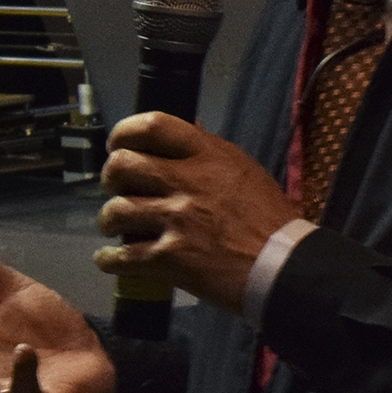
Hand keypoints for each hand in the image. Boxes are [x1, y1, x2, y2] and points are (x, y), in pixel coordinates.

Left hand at [95, 112, 299, 311]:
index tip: (118, 144)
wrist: (283, 267)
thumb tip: (189, 128)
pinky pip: (122, 257)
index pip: (154, 125)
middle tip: (118, 189)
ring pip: (116, 211)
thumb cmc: (270, 218)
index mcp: (208, 155)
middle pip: (123, 166)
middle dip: (111, 178)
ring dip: (109, 221)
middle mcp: (187, 182)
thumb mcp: (244, 170)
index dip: (125, 132)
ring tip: (115, 228)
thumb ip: (211, 151)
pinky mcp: (170, 259)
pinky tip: (109, 260)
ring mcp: (177, 221)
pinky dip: (108, 261)